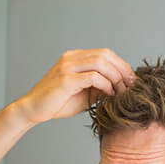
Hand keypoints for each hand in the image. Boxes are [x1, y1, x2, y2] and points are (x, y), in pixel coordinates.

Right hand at [15, 49, 133, 124]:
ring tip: (122, 91)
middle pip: (105, 55)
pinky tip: (109, 94)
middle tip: (132, 85)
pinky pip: (93, 77)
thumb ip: (99, 87)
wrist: (32, 110)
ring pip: (101, 63)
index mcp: (74, 57)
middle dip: (122, 69)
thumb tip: (120, 87)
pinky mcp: (65, 79)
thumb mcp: (83, 94)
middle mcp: (71, 58)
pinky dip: (105, 85)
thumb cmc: (56, 103)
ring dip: (116, 77)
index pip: (104, 54)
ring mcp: (67, 67)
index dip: (121, 65)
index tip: (131, 80)